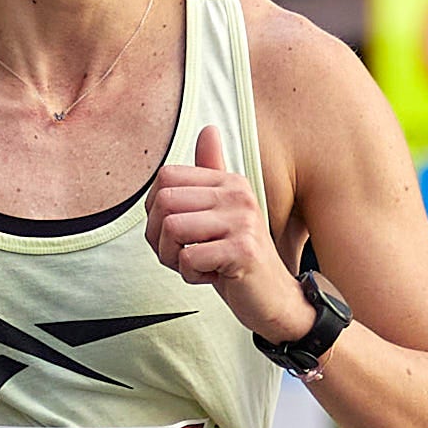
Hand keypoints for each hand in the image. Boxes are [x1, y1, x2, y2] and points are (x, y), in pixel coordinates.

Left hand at [145, 126, 308, 339]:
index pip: (166, 177)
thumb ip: (211, 174)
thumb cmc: (237, 259)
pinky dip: (191, 275)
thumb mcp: (220, 214)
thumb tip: (208, 129)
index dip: (154, 211)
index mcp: (229, 181)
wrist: (274, 298)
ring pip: (171, 229)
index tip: (174, 234)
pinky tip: (212, 276)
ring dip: (173, 258)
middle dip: (158, 238)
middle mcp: (237, 194)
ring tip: (196, 265)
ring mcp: (242, 221)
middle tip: (180, 255)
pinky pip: (188, 257)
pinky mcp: (243, 250)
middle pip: (164, 202)